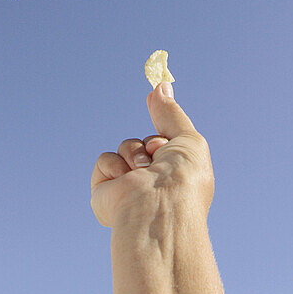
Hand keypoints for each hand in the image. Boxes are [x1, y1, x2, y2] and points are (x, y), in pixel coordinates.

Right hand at [91, 82, 213, 228]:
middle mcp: (154, 182)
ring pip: (126, 146)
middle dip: (152, 143)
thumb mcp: (187, 139)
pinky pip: (105, 159)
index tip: (160, 120)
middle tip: (158, 155)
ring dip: (135, 152)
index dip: (165, 135)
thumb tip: (160, 85)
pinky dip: (114, 165)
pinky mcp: (105, 191)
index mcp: (177, 174)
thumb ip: (171, 113)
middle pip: (146, 142)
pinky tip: (124, 181)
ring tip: (142, 172)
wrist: (157, 207)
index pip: (167, 144)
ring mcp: (130, 187)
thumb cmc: (182, 179)